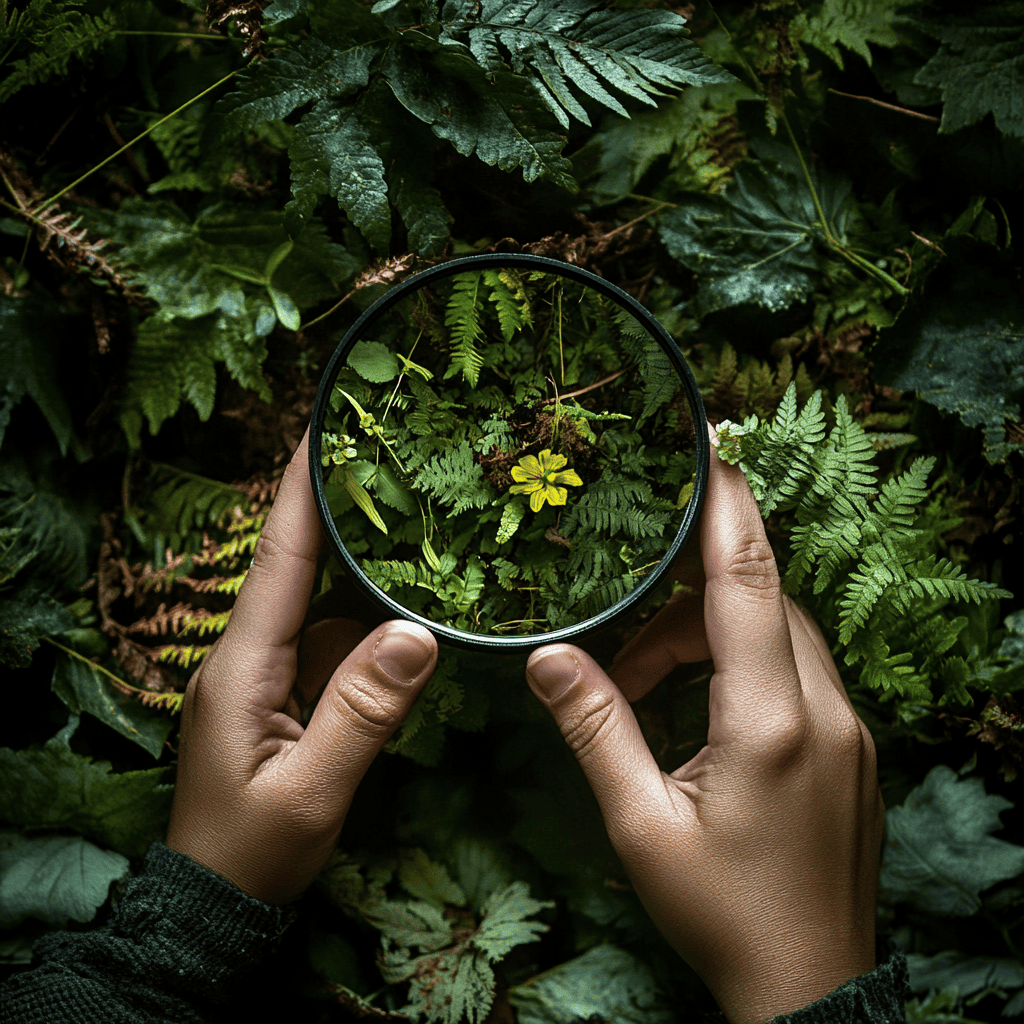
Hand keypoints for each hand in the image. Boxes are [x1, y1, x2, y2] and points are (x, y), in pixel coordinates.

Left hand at [165, 429, 437, 903]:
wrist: (218, 903)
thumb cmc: (255, 851)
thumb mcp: (312, 791)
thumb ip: (363, 714)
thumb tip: (417, 634)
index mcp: (243, 664)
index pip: (278, 557)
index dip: (303, 490)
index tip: (327, 426)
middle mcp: (251, 654)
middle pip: (299, 562)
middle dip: (339, 504)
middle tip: (388, 447)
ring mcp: (270, 673)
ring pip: (323, 599)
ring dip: (365, 559)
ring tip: (419, 509)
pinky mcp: (290, 693)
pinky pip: (334, 638)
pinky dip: (372, 615)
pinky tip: (415, 601)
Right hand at [525, 422, 883, 1022]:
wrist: (811, 990)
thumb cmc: (721, 914)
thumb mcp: (639, 824)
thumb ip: (594, 728)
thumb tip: (547, 657)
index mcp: (771, 720)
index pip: (748, 578)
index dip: (726, 503)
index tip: (709, 443)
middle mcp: (825, 709)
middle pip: (757, 600)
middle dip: (683, 599)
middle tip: (621, 646)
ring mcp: (848, 727)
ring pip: (777, 633)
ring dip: (705, 638)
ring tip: (642, 692)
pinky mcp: (851, 745)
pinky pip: (794, 669)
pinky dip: (738, 666)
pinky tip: (694, 715)